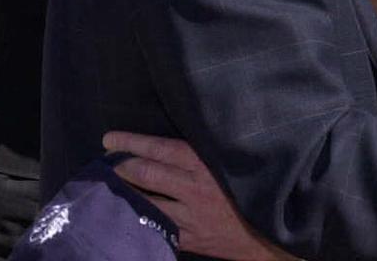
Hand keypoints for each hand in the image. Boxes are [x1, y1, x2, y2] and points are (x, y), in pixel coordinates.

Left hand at [102, 132, 299, 260]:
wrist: (271, 232)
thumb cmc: (254, 189)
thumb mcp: (236, 163)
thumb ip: (210, 151)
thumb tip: (178, 138)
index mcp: (207, 165)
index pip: (160, 149)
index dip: (132, 143)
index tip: (110, 138)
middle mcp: (194, 189)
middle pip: (147, 174)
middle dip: (122, 166)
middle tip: (104, 160)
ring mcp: (189, 216)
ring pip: (145, 202)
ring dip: (124, 193)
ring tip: (107, 186)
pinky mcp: (187, 239)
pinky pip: (155, 228)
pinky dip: (137, 220)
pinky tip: (124, 215)